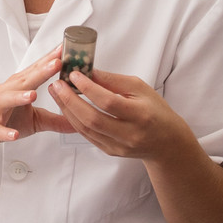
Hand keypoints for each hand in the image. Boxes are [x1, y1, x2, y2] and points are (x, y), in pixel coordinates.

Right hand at [0, 54, 74, 157]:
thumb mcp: (33, 121)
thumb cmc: (2, 120)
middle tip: (58, 62)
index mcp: (17, 87)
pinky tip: (14, 134)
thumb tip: (78, 122)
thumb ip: (55, 119)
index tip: (67, 48)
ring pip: (7, 99)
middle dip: (41, 71)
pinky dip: (4, 131)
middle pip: (24, 80)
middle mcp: (6, 93)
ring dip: (20, 96)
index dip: (50, 59)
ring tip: (34, 94)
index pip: (36, 70)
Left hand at [44, 69, 196, 162]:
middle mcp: (129, 134)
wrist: (166, 142)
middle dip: (70, 101)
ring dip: (67, 110)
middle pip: (92, 119)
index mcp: (140, 115)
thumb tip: (87, 71)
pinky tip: (66, 107)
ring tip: (57, 94)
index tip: (74, 75)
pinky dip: (74, 121)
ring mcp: (118, 146)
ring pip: (86, 129)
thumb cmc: (155, 110)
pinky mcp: (110, 151)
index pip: (109, 102)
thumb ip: (113, 80)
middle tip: (57, 85)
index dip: (89, 88)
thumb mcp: (140, 88)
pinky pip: (87, 136)